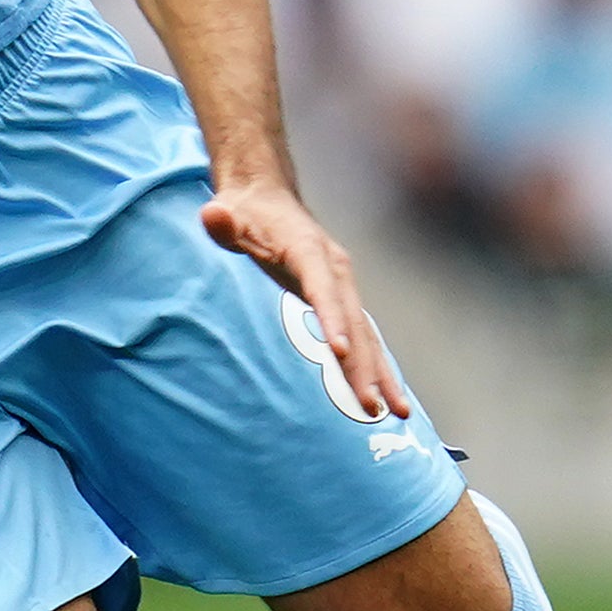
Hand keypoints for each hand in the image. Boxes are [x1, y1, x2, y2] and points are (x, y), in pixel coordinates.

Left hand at [201, 178, 410, 419]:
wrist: (266, 197)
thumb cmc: (244, 211)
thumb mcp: (226, 212)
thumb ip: (222, 220)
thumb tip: (214, 216)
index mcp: (308, 250)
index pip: (322, 288)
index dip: (331, 319)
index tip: (340, 352)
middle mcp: (334, 271)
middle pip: (352, 322)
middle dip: (363, 366)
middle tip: (372, 406)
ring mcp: (342, 286)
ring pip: (366, 335)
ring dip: (380, 374)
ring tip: (397, 413)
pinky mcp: (339, 300)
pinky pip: (362, 337)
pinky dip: (374, 366)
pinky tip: (385, 397)